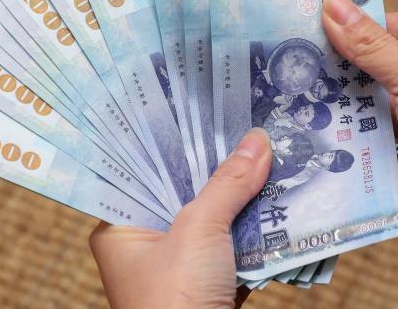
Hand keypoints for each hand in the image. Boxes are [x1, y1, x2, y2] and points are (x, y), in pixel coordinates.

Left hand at [90, 129, 271, 308]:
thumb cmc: (175, 301)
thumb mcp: (199, 232)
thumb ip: (227, 184)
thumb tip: (257, 141)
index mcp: (120, 227)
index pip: (144, 168)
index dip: (175, 138)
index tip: (202, 107)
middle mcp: (145, 242)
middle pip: (183, 190)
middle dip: (216, 164)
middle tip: (244, 123)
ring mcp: (179, 264)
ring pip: (212, 216)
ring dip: (240, 194)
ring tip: (268, 151)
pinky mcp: (210, 281)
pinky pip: (231, 243)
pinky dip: (253, 226)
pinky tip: (278, 198)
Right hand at [322, 0, 397, 257]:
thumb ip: (371, 45)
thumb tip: (333, 4)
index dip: (362, 26)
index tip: (319, 24)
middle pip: (380, 66)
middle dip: (343, 67)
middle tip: (298, 58)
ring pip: (370, 104)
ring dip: (341, 103)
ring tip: (297, 92)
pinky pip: (369, 139)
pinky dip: (346, 136)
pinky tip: (312, 127)